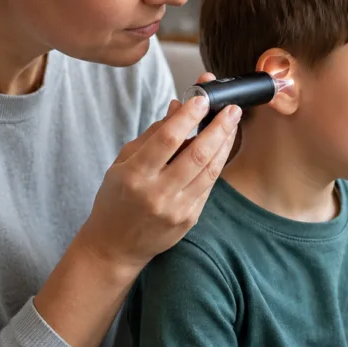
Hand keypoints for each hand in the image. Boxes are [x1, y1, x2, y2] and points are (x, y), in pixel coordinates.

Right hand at [77, 72, 240, 277]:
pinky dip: (217, 163)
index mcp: (135, 176)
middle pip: (196, 154)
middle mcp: (157, 194)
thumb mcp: (123, 163)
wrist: (114, 247)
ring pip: (209, 171)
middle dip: (218, 128)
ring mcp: (176, 209)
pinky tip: (223, 147)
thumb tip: (178, 107)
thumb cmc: (115, 199)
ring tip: (233, 123)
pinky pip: (208, 186)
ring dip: (225, 144)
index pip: (167, 139)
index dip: (188, 117)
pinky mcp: (190, 219)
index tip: (203, 99)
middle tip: (232, 109)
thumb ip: (152, 135)